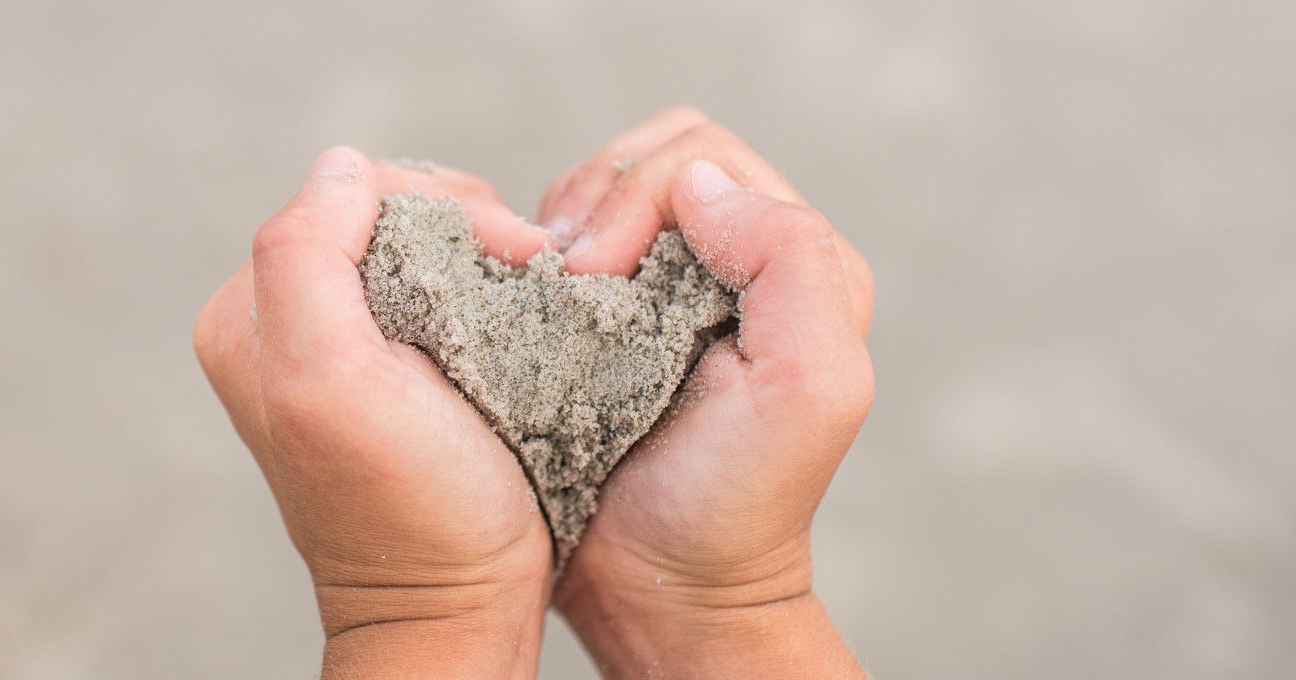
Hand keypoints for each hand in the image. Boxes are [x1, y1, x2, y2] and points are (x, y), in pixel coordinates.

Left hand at [192, 148, 556, 677]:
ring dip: (485, 248)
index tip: (509, 249)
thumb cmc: (411, 510)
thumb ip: (305, 256)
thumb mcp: (330, 378)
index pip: (342, 193)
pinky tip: (523, 308)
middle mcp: (283, 322)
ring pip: (419, 240)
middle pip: (383, 209)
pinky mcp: (395, 368)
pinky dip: (489, 282)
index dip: (434, 200)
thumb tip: (339, 168)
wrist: (459, 609)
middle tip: (530, 263)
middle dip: (465, 218)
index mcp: (251, 314)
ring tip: (535, 285)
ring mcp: (341, 344)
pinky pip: (442, 284)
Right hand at [544, 110, 876, 677]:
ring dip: (564, 221)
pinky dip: (538, 252)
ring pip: (603, 184)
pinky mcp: (604, 312)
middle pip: (655, 155)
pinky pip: (564, 237)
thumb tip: (701, 188)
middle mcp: (738, 260)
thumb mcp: (808, 389)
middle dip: (597, 197)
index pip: (704, 160)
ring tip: (551, 287)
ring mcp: (666, 284)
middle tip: (569, 274)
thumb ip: (790, 262)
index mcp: (797, 264)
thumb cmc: (734, 503)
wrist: (661, 587)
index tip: (593, 277)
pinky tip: (533, 298)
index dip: (636, 197)